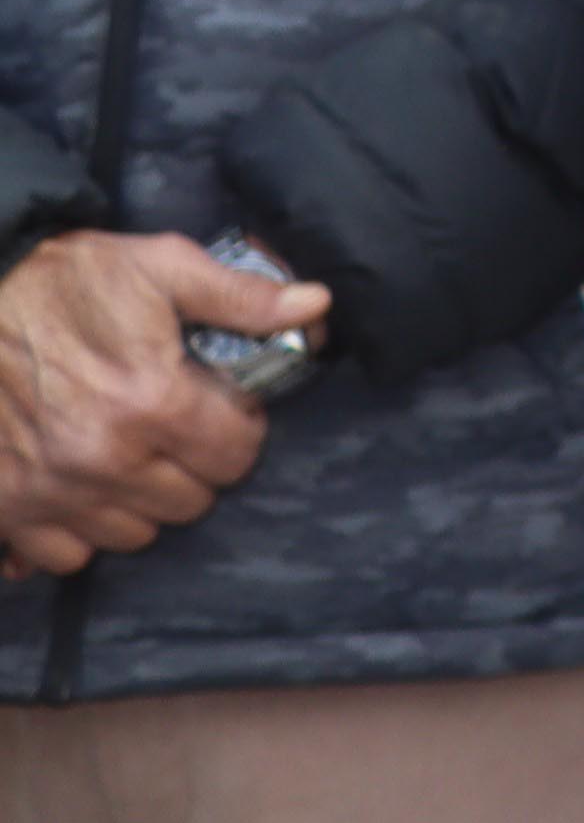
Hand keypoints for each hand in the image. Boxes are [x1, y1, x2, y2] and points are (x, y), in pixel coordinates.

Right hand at [0, 234, 323, 577]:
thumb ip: (239, 295)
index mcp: (152, 402)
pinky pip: (68, 555)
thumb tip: (315, 306)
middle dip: (194, 466)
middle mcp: (104, 459)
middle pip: (192, 501)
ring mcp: (52, 492)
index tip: (221, 409)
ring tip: (128, 455)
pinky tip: (80, 487)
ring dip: (141, 501)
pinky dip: (79, 530)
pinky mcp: (7, 509)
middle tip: (174, 431)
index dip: (238, 429)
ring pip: (135, 534)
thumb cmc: (59, 283)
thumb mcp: (155, 266)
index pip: (237, 455)